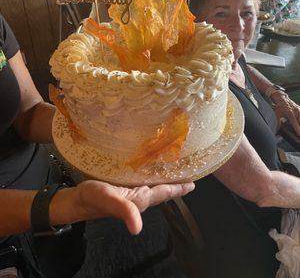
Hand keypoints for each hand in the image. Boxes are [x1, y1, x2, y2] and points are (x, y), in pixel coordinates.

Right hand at [75, 180, 194, 234]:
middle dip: (176, 181)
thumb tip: (138, 228)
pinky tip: (152, 168)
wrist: (78, 200)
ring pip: (155, 185)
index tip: (193, 181)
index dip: (179, 188)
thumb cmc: (93, 199)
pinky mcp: (126, 188)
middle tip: (189, 168)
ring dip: (166, 178)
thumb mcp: (108, 200)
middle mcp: (140, 196)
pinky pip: (144, 180)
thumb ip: (124, 210)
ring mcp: (133, 192)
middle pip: (163, 189)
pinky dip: (152, 174)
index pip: (165, 193)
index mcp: (141, 198)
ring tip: (175, 167)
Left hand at [271, 92, 299, 135]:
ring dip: (299, 124)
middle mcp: (296, 111)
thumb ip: (277, 123)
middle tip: (299, 134)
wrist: (281, 98)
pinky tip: (298, 124)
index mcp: (290, 113)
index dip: (297, 129)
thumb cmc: (278, 106)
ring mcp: (299, 109)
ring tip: (299, 131)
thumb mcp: (276, 115)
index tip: (299, 135)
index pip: (295, 123)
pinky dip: (299, 121)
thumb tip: (277, 131)